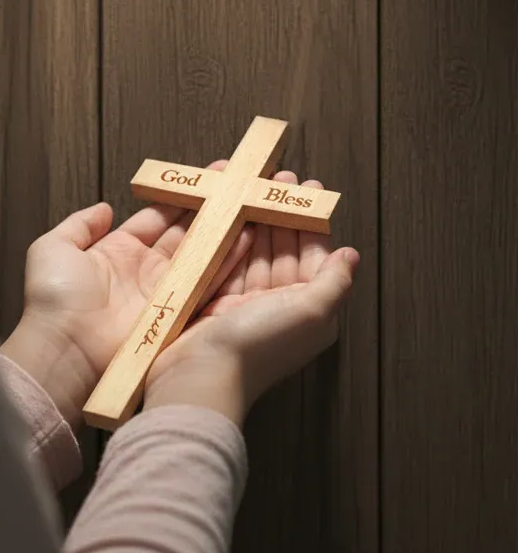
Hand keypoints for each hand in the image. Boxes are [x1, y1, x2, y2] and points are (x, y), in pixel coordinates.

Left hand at [0, 160, 253, 429]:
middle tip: (233, 187)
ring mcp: (164, 292)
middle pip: (183, 234)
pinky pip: (207, 282)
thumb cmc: (54, 299)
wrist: (65, 349)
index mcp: (118, 251)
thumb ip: (79, 225)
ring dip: (222, 231)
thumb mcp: (54, 248)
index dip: (178, 199)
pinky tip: (245, 237)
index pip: (156, 219)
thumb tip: (103, 208)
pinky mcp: (178, 312)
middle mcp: (145, 270)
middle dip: (208, 211)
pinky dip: (227, 261)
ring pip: (200, 254)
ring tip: (246, 206)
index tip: (202, 180)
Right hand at [143, 172, 359, 427]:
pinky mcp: (215, 300)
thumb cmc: (259, 344)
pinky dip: (230, 237)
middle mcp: (279, 304)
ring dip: (255, 218)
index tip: (306, 188)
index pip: (313, 255)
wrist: (201, 374)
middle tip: (276, 179)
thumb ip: (334, 282)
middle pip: (283, 248)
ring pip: (255, 251)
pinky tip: (228, 214)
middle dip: (281, 212)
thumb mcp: (311, 313)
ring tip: (252, 187)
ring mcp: (245, 302)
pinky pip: (228, 260)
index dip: (310, 221)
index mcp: (307, 309)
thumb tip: (350, 254)